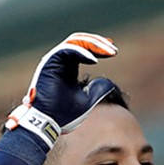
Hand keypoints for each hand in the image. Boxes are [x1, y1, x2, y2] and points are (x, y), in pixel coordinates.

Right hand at [4, 32, 118, 148]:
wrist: (49, 123)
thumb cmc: (65, 113)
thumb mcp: (88, 99)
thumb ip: (98, 89)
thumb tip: (107, 82)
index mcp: (68, 67)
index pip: (83, 48)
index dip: (99, 46)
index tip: (113, 50)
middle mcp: (60, 62)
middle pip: (80, 41)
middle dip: (99, 43)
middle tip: (114, 50)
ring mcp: (54, 61)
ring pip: (74, 41)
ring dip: (94, 44)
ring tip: (109, 52)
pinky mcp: (49, 63)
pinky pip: (67, 50)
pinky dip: (81, 52)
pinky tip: (94, 60)